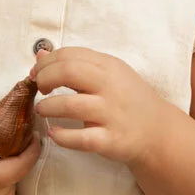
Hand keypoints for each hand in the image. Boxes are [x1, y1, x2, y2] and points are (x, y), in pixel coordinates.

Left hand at [32, 47, 172, 165]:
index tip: (37, 73)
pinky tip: (54, 133)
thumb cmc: (127, 99)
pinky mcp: (110, 140)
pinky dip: (61, 136)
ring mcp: (111, 114)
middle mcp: (111, 87)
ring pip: (69, 105)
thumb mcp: (108, 74)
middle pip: (68, 72)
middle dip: (45, 78)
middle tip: (39, 88)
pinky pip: (79, 138)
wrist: (157, 131)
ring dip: (47, 107)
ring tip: (42, 109)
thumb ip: (76, 64)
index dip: (47, 62)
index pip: (70, 54)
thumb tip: (40, 56)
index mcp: (109, 66)